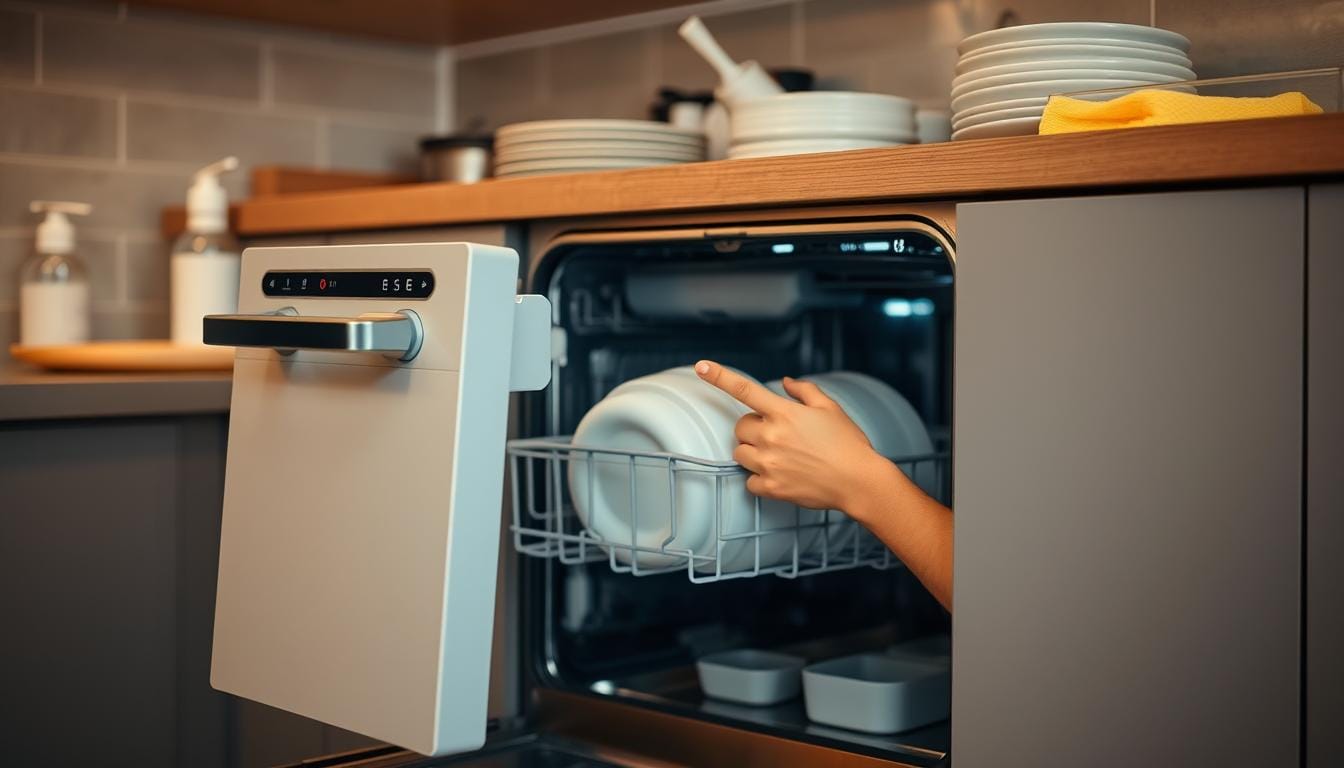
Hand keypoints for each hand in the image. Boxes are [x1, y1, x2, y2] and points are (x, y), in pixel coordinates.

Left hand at [693, 360, 892, 513]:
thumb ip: (804, 391)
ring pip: (740, 453)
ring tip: (779, 456)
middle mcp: (772, 437)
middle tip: (778, 436)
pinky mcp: (771, 487)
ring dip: (753, 452)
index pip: (745, 390)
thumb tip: (786, 382)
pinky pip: (748, 481)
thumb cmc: (848, 444)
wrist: (859, 482)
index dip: (720, 376)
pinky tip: (779, 475)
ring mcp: (769, 463)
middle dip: (754, 429)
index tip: (701, 367)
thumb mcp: (830, 408)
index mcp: (784, 413)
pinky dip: (759, 478)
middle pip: (740, 427)